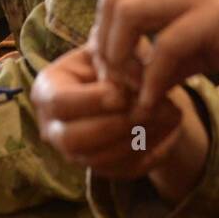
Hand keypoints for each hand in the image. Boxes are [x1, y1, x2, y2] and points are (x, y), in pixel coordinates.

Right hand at [31, 47, 208, 203]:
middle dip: (113, 125)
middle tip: (148, 108)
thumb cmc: (117, 58)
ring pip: (99, 159)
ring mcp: (76, 153)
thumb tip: (128, 78)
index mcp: (47, 89)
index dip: (91, 101)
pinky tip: (171, 128)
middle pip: (72, 140)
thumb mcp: (114, 48)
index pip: (59, 103)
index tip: (121, 94)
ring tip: (169, 114)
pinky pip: (122, 169)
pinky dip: (150, 150)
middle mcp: (53, 126)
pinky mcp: (102, 168)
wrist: (132, 82)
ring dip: (136, 138)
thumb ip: (116, 59)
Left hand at [92, 0, 218, 112]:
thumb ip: (179, 47)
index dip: (109, 37)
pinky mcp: (215, 15)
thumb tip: (146, 72)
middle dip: (105, 46)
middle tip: (115, 85)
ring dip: (120, 60)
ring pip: (126, 15)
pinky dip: (151, 80)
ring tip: (130, 94)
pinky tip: (156, 103)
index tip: (118, 76)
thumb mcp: (217, 37)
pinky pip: (162, 48)